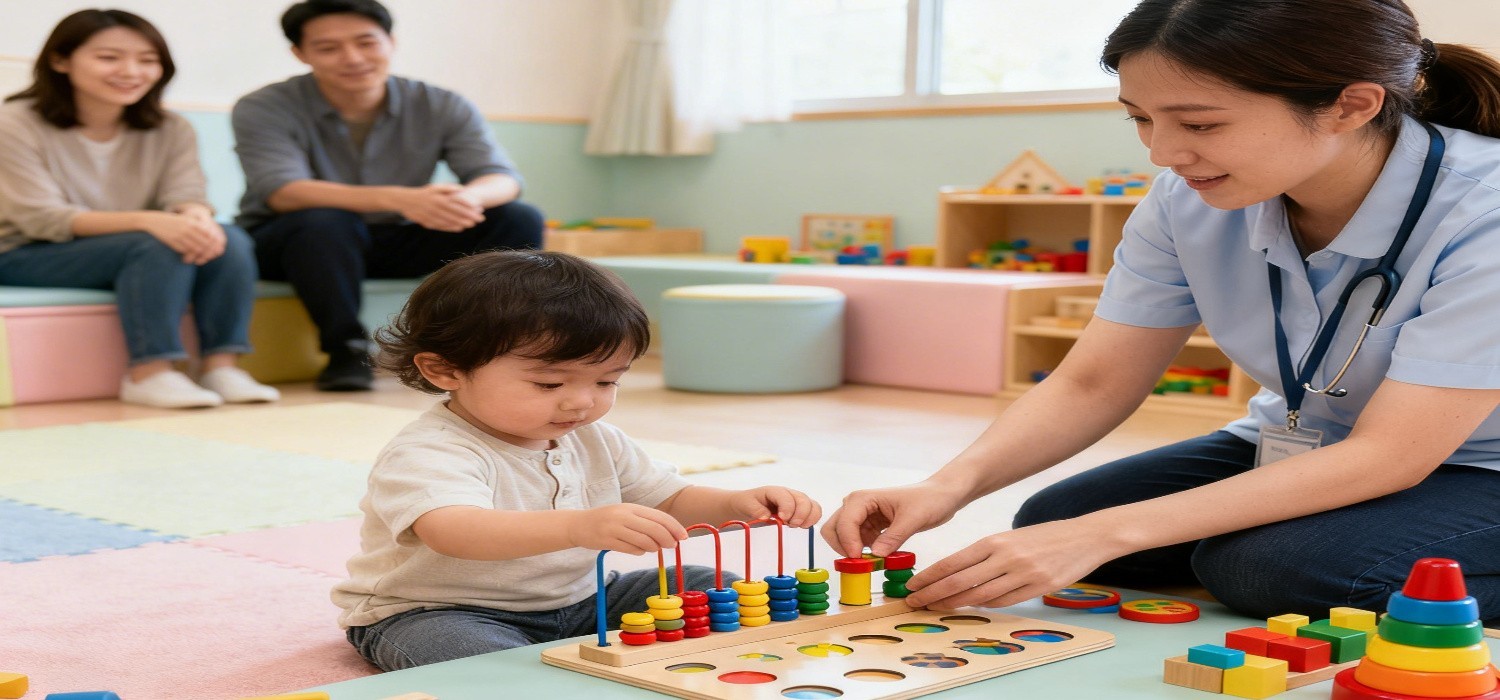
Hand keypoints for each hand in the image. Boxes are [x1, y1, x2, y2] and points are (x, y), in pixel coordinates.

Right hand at [142, 211, 225, 264]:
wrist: (153, 221)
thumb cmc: (171, 222)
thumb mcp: (185, 220)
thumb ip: (197, 227)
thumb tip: (212, 237)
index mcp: (192, 222)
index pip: (209, 234)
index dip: (214, 244)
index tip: (216, 250)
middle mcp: (187, 228)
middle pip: (204, 243)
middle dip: (209, 252)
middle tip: (209, 258)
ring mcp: (180, 234)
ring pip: (196, 249)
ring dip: (199, 256)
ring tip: (199, 260)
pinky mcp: (172, 241)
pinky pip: (185, 251)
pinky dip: (189, 256)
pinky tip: (188, 259)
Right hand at [395, 183, 484, 231]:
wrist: (404, 201)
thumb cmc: (423, 193)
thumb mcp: (434, 187)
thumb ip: (448, 188)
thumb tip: (462, 189)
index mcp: (438, 198)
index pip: (457, 204)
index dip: (469, 208)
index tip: (479, 209)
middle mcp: (435, 207)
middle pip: (455, 213)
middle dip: (468, 217)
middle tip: (480, 219)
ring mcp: (431, 216)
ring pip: (448, 221)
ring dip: (461, 223)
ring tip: (472, 225)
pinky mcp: (427, 222)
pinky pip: (441, 226)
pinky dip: (451, 228)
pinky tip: (459, 228)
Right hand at [568, 503, 687, 554]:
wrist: (578, 524)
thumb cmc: (606, 519)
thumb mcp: (625, 514)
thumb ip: (644, 521)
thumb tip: (669, 533)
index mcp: (631, 507)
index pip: (659, 517)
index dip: (674, 527)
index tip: (684, 537)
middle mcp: (624, 516)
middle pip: (655, 529)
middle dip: (668, 539)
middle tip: (672, 545)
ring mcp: (615, 528)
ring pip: (644, 541)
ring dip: (654, 547)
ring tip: (654, 548)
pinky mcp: (607, 541)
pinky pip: (631, 550)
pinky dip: (639, 552)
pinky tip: (638, 550)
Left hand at [727, 486, 821, 527]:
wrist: (749, 505)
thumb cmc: (748, 503)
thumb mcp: (746, 505)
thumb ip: (755, 510)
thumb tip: (767, 517)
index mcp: (774, 491)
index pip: (786, 496)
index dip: (788, 508)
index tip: (783, 519)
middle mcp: (788, 494)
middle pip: (803, 499)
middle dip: (800, 514)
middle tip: (790, 525)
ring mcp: (796, 501)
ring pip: (812, 505)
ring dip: (809, 517)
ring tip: (797, 526)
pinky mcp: (801, 510)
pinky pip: (814, 512)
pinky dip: (812, 520)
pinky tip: (802, 526)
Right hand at [821, 480, 968, 557]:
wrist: (940, 496)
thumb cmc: (929, 500)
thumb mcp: (914, 519)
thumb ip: (894, 537)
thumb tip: (876, 555)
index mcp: (863, 498)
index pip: (844, 522)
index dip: (848, 543)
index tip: (860, 560)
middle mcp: (857, 506)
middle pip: (834, 529)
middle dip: (842, 548)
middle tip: (860, 563)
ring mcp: (862, 517)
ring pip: (843, 538)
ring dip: (852, 552)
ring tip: (872, 562)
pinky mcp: (870, 527)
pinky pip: (858, 543)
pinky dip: (863, 553)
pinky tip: (879, 557)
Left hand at [901, 519, 1115, 609]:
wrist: (1084, 536)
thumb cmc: (1044, 537)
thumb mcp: (1010, 538)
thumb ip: (986, 554)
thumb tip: (957, 574)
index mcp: (994, 541)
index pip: (953, 562)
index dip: (930, 577)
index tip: (913, 586)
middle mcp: (1005, 557)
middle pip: (960, 581)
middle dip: (934, 594)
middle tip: (915, 603)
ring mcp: (1022, 574)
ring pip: (980, 596)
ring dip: (955, 604)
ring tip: (938, 608)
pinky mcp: (1039, 587)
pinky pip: (1005, 602)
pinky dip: (986, 606)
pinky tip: (973, 606)